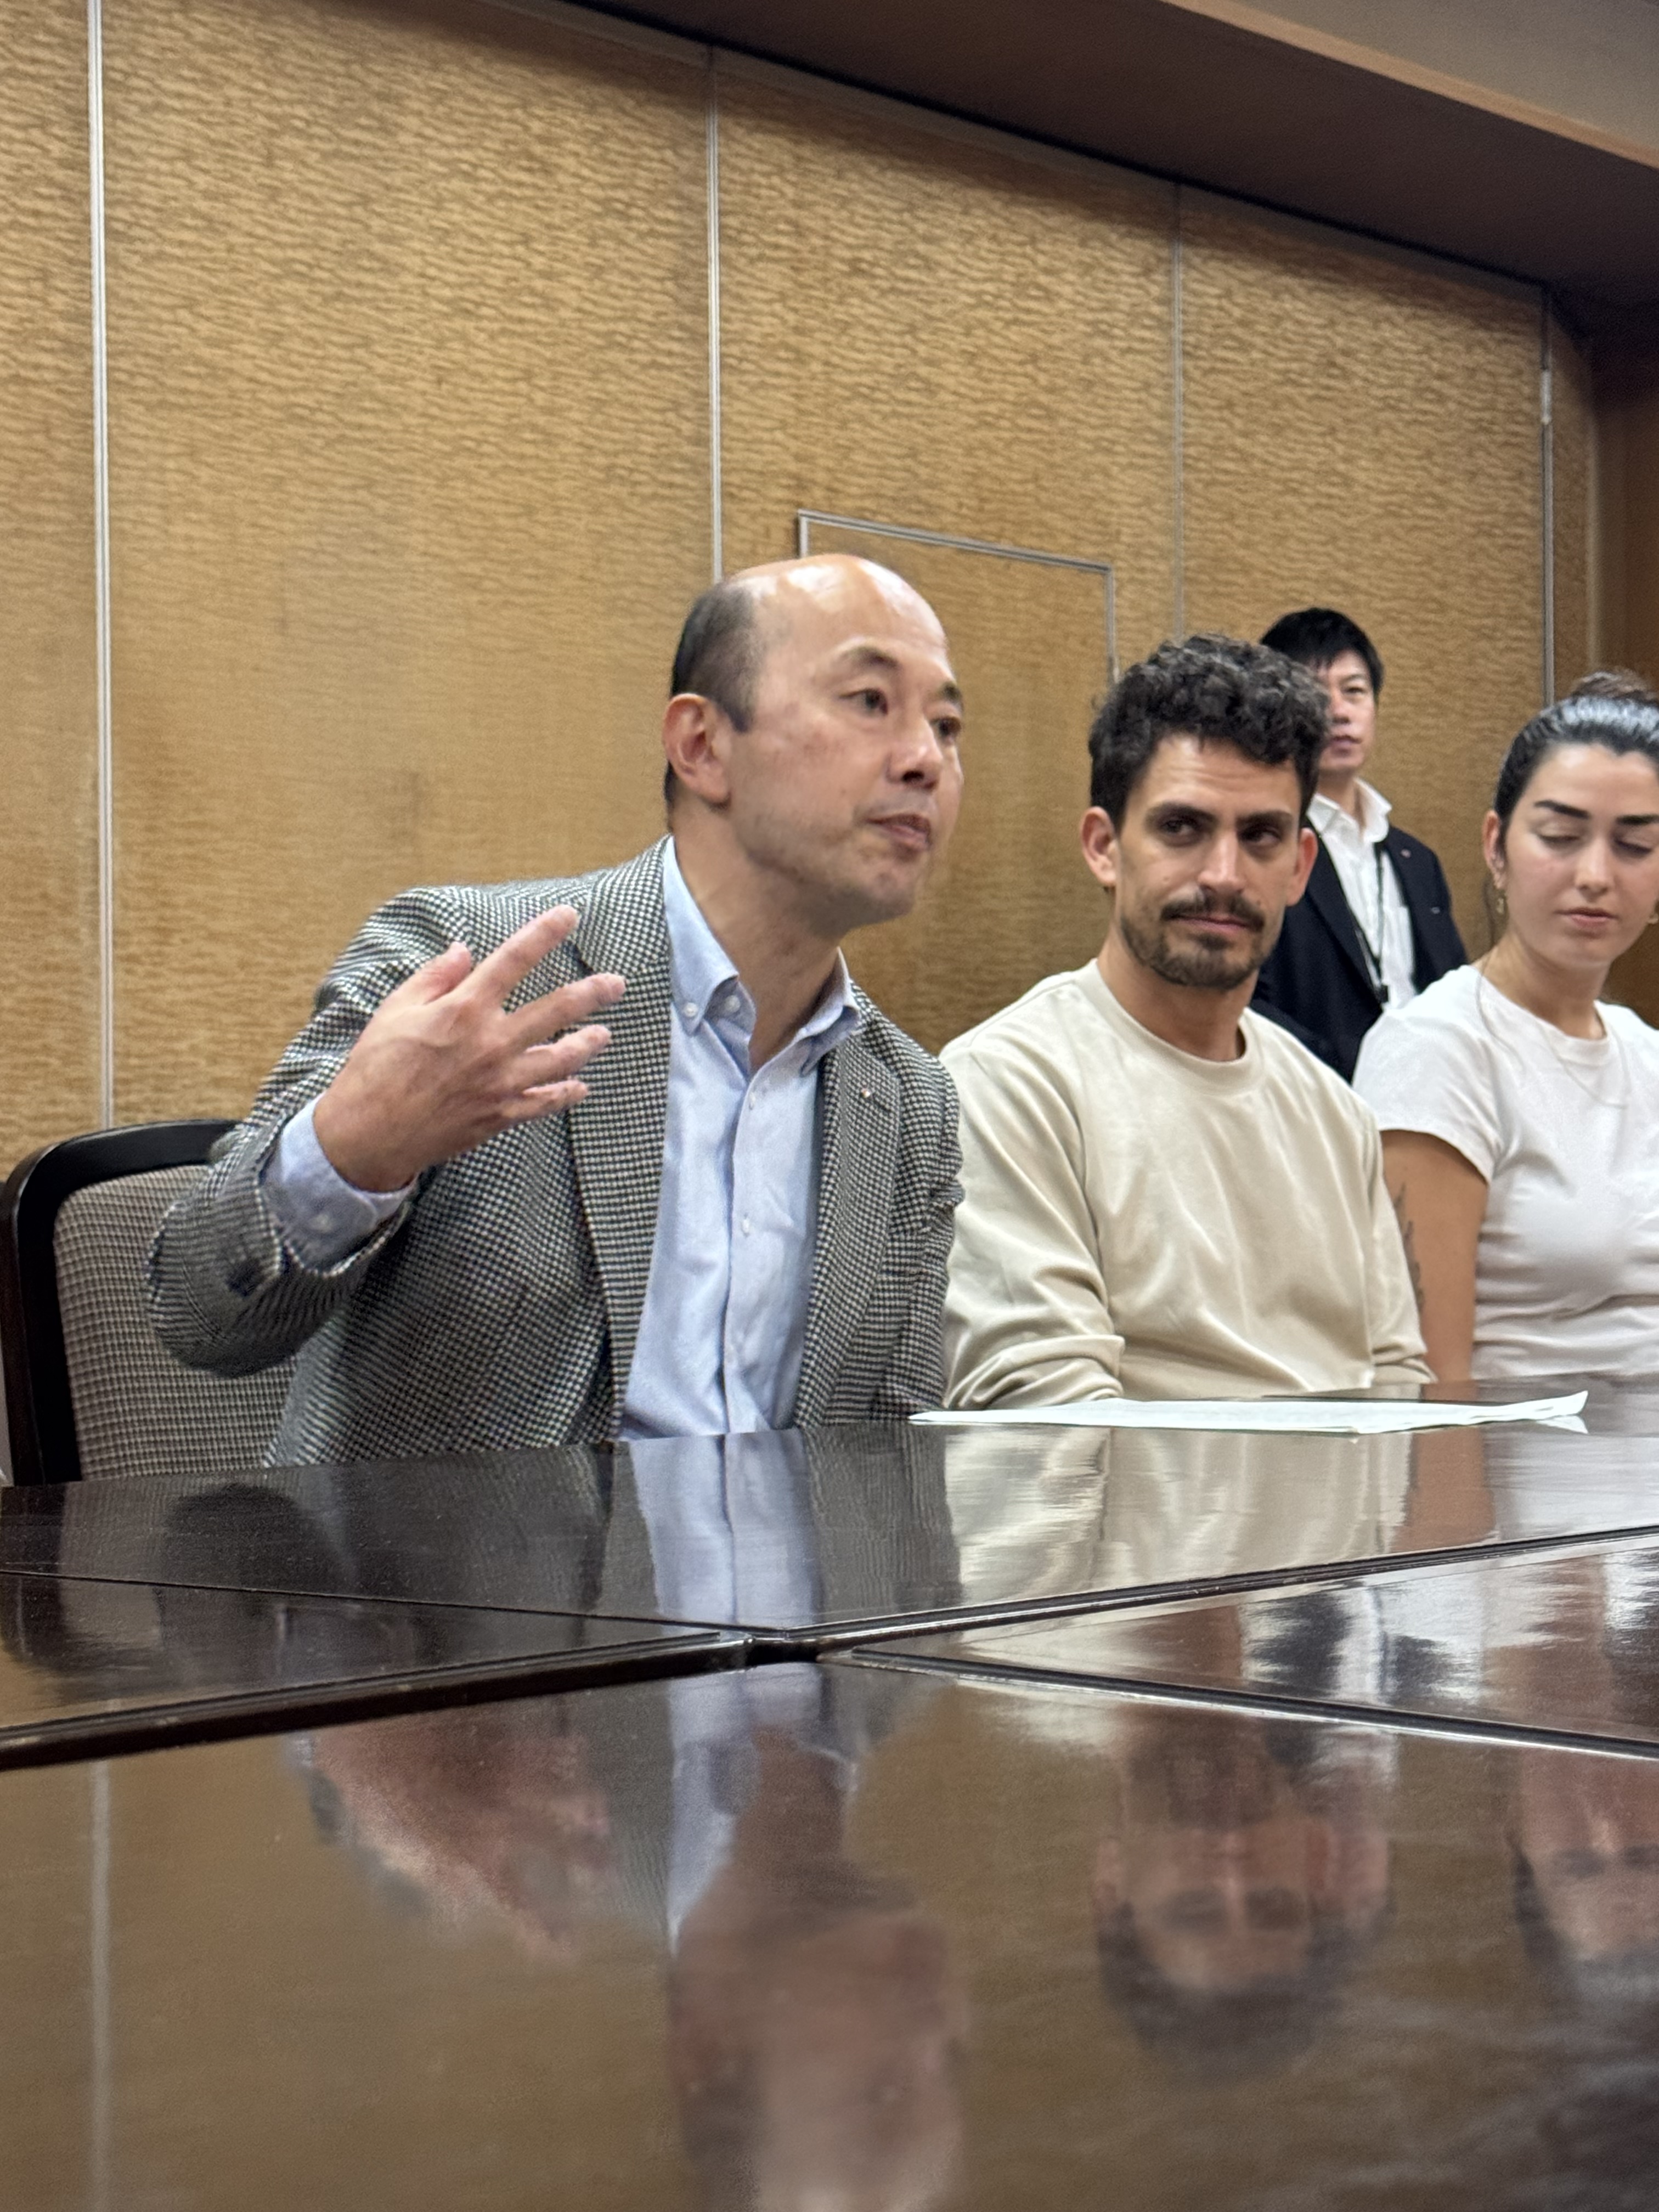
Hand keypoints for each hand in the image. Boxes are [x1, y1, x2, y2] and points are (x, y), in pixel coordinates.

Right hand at [310, 906, 624, 1191]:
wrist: (368, 1132)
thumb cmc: (375, 1066)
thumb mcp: (395, 1009)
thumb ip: (435, 976)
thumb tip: (464, 949)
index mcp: (464, 1009)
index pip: (514, 960)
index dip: (544, 933)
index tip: (569, 915)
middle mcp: (490, 1042)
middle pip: (555, 1010)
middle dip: (591, 993)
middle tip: (617, 983)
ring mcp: (500, 1081)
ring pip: (560, 1059)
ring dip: (587, 1045)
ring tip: (604, 1035)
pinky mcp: (500, 1115)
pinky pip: (544, 1103)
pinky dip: (565, 1095)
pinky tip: (581, 1088)